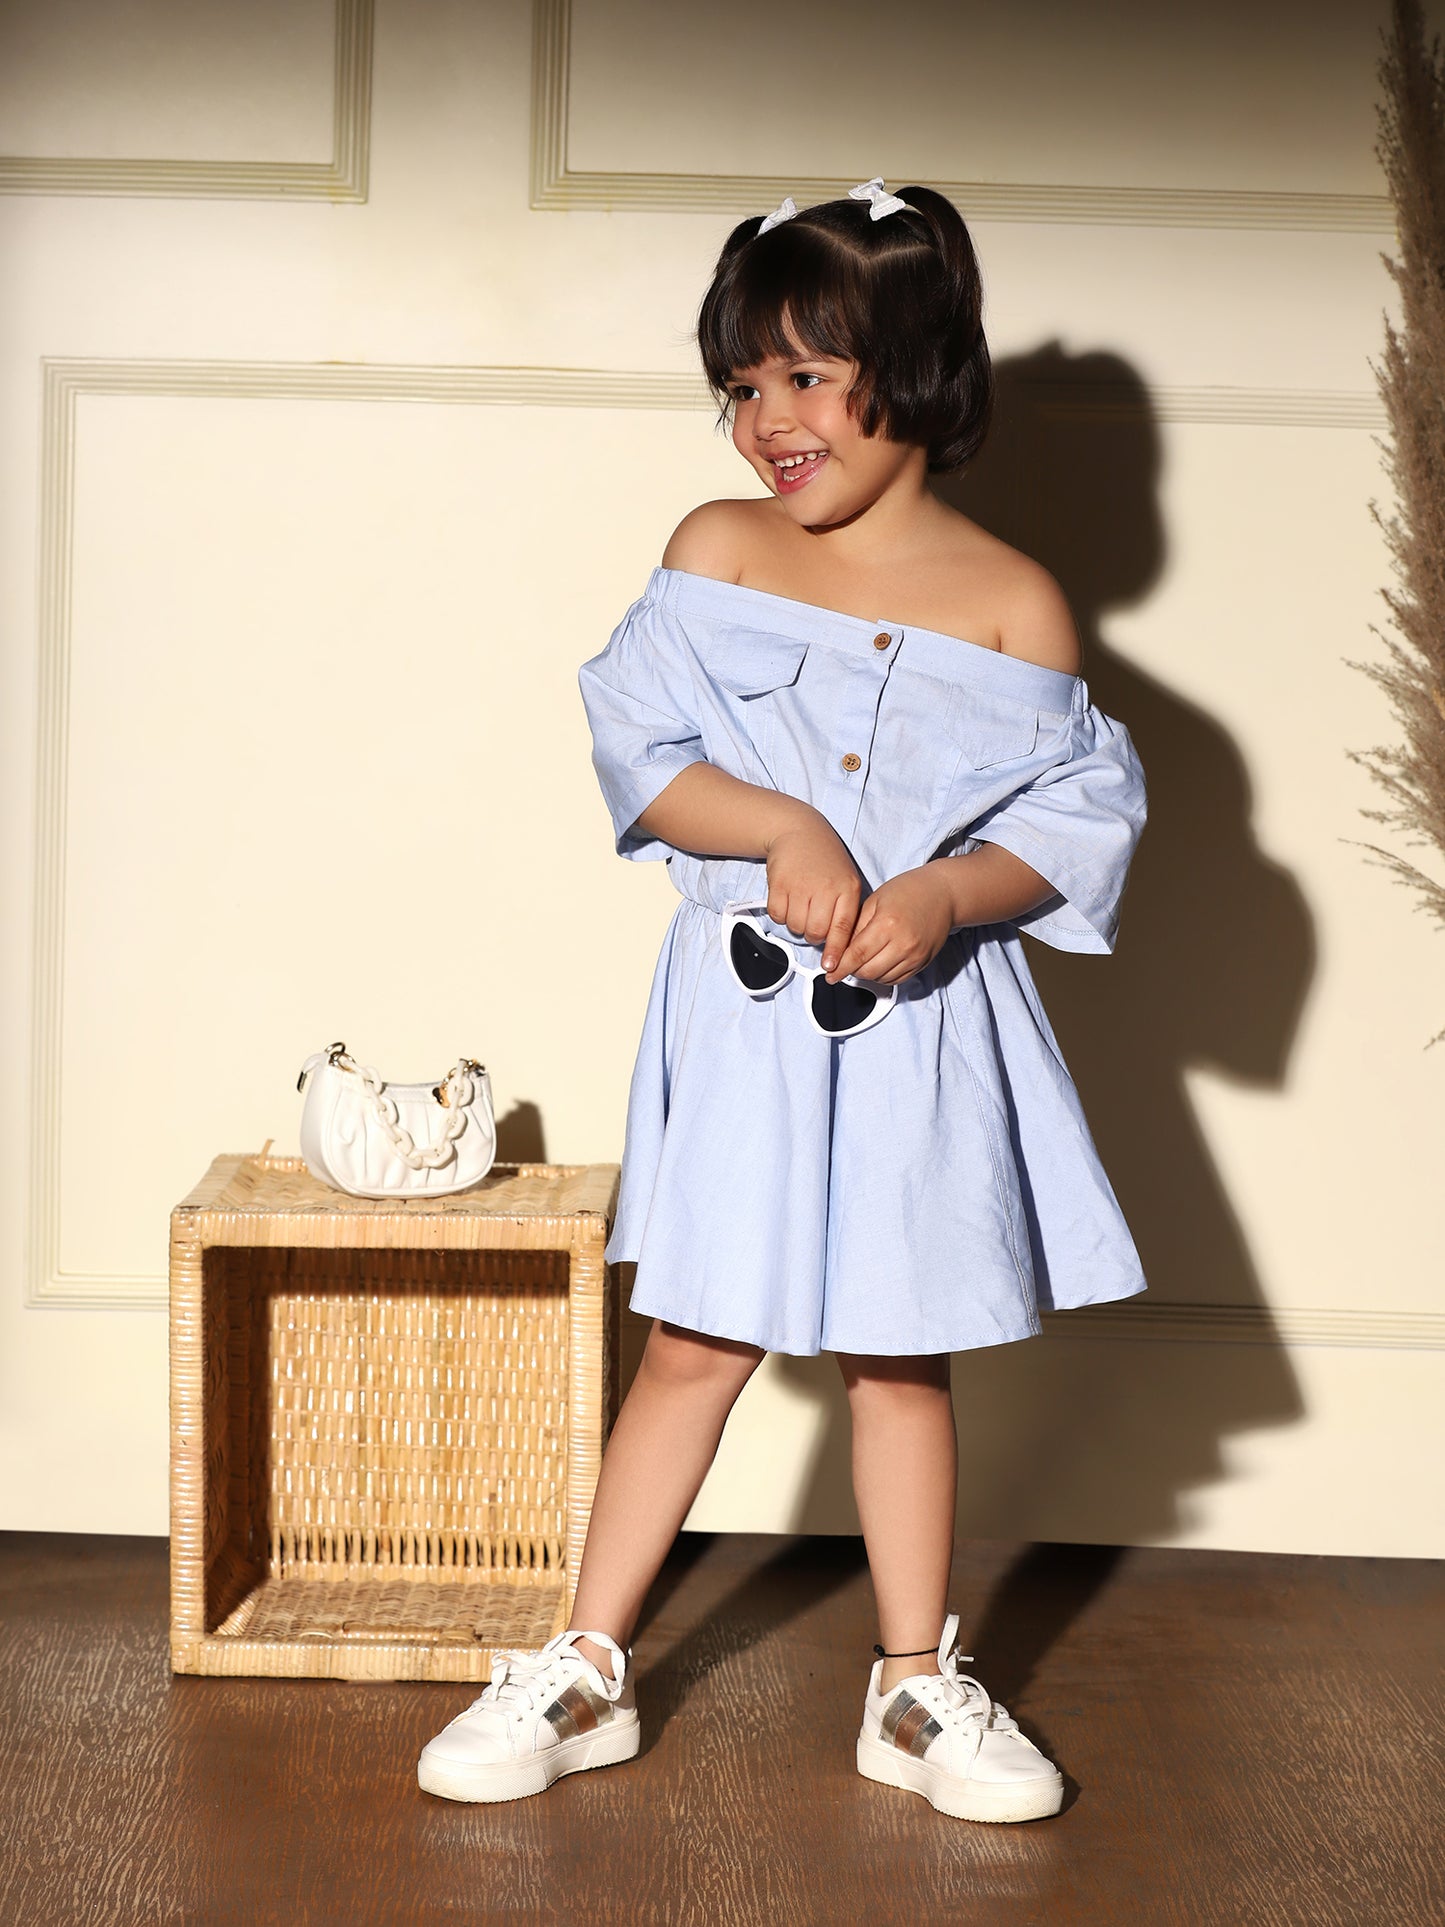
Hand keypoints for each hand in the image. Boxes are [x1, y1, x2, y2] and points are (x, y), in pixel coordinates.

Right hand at [762, 812, 863, 962]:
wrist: (799, 831)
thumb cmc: (826, 861)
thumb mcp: (846, 880)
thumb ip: (845, 911)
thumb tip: (839, 948)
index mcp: (847, 888)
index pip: (843, 928)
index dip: (836, 951)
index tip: (831, 968)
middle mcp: (825, 887)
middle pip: (816, 932)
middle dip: (813, 934)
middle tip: (812, 921)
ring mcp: (800, 885)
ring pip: (795, 927)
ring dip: (796, 924)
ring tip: (801, 905)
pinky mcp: (778, 883)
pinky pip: (777, 916)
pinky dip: (781, 914)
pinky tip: (788, 899)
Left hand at [825, 867, 952, 986]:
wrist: (943, 894)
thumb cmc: (908, 891)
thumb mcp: (874, 901)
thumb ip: (856, 927)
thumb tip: (840, 951)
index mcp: (887, 924)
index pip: (856, 955)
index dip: (840, 967)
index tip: (829, 973)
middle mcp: (903, 943)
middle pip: (868, 971)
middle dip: (852, 971)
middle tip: (845, 964)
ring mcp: (915, 955)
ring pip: (882, 978)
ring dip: (868, 974)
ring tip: (864, 960)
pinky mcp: (923, 962)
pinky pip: (897, 980)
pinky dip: (883, 976)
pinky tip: (879, 963)